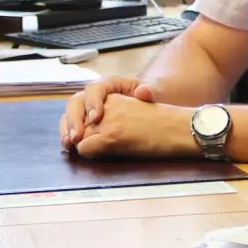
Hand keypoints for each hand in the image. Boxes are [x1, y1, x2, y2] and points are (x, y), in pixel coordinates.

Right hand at [60, 76, 154, 148]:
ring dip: (67, 128)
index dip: (93, 101)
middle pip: (78, 101)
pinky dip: (68, 134)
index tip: (96, 117)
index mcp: (110, 84)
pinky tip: (70, 147)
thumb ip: (150, 92)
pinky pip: (72, 125)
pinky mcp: (86, 120)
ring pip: (71, 113)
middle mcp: (95, 94)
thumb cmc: (151, 99)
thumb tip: (143, 91)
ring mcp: (88, 107)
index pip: (96, 88)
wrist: (151, 106)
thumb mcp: (155, 93)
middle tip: (77, 137)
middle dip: (75, 119)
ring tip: (69, 143)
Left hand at [74, 94, 199, 159]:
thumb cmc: (162, 124)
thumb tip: (89, 130)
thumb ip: (112, 113)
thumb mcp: (133, 109)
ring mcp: (108, 120)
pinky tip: (98, 154)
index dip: (71, 119)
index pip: (78, 102)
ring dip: (78, 144)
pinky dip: (87, 153)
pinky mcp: (111, 136)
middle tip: (68, 143)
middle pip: (72, 115)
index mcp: (113, 93)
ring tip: (84, 149)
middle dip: (68, 130)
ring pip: (77, 134)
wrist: (180, 129)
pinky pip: (85, 147)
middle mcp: (108, 104)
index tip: (71, 133)